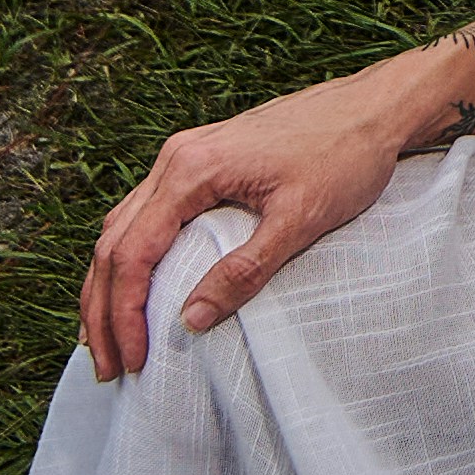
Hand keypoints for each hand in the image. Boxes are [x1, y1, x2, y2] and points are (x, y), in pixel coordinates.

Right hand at [76, 62, 415, 383]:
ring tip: (106, 338)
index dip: (124, 314)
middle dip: (101, 310)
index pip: (132, 254)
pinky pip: (144, 215)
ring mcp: (183, 157)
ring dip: (107, 286)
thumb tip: (189, 321)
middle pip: (112, 243)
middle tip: (106, 366)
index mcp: (190, 170)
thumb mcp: (299, 220)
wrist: (373, 108)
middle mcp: (175, 159)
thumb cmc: (343, 157)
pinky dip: (129, 257)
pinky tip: (133, 287)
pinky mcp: (200, 162)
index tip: (132, 361)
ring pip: (121, 228)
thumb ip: (244, 271)